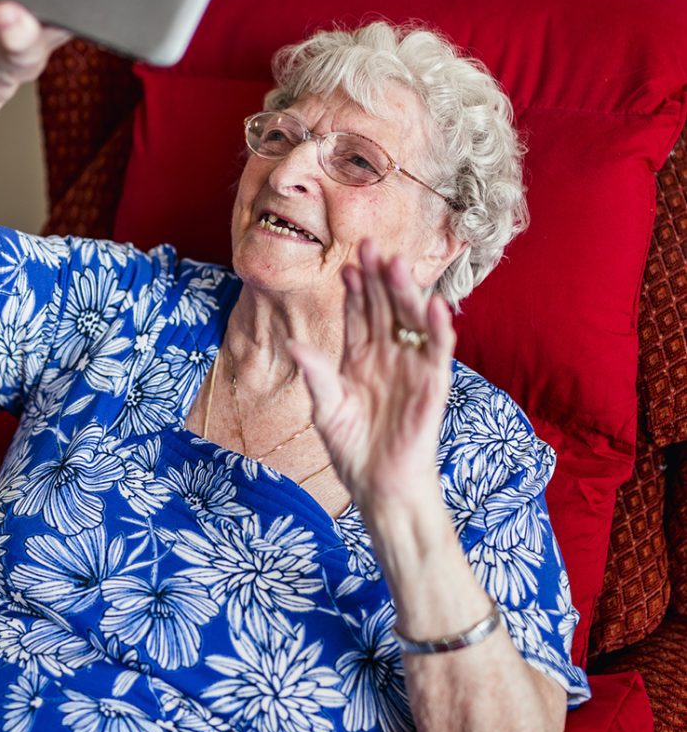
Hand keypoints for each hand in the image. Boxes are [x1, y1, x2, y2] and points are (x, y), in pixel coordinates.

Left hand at [289, 239, 455, 513]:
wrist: (380, 486)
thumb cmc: (353, 449)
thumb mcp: (327, 410)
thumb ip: (316, 376)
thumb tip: (293, 344)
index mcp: (360, 358)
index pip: (358, 315)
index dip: (354, 291)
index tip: (346, 267)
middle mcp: (387, 356)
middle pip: (384, 308)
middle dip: (377, 278)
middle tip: (369, 246)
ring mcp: (411, 367)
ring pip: (410, 320)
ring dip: (405, 292)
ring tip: (395, 263)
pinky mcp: (432, 385)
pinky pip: (437, 351)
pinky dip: (438, 328)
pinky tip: (433, 304)